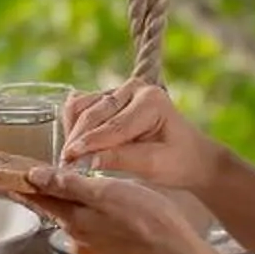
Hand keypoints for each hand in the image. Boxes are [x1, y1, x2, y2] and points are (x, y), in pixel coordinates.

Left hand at [17, 165, 229, 253]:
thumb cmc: (152, 223)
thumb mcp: (110, 194)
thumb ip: (71, 186)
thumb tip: (35, 176)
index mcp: (75, 219)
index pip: (39, 197)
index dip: (21, 183)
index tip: (1, 174)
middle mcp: (78, 238)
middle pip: (55, 209)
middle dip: (46, 192)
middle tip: (37, 175)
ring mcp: (95, 250)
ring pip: (76, 221)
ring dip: (74, 206)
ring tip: (83, 190)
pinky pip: (95, 234)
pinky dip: (95, 221)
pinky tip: (112, 215)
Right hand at [58, 79, 227, 192]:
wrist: (191, 157)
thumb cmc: (179, 161)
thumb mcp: (154, 165)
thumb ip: (121, 159)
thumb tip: (85, 160)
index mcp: (151, 100)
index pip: (113, 125)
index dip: (89, 144)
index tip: (70, 161)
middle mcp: (134, 88)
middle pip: (94, 113)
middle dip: (77, 140)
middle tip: (63, 166)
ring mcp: (120, 91)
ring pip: (83, 107)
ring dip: (72, 132)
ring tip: (69, 160)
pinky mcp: (109, 98)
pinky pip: (82, 107)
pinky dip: (74, 126)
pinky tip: (76, 147)